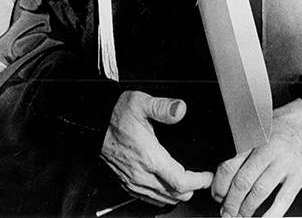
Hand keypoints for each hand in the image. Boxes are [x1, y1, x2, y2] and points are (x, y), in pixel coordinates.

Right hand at [101, 90, 213, 207]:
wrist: (93, 125)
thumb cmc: (115, 115)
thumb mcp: (140, 102)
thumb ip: (163, 107)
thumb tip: (180, 109)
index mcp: (149, 157)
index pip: (180, 181)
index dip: (198, 182)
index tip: (207, 177)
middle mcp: (141, 174)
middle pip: (174, 195)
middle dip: (191, 189)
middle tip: (202, 179)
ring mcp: (133, 181)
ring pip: (162, 199)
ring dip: (177, 194)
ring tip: (189, 183)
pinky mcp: (126, 183)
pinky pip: (148, 198)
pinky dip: (162, 197)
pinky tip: (167, 188)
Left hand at [211, 98, 301, 217]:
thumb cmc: (283, 126)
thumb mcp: (259, 127)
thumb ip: (242, 147)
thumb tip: (221, 175)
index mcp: (254, 137)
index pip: (230, 165)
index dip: (220, 186)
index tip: (217, 196)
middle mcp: (268, 149)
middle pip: (242, 181)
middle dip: (231, 202)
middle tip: (226, 212)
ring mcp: (284, 162)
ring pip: (259, 192)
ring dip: (246, 210)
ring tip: (240, 217)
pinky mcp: (299, 175)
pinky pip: (283, 199)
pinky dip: (271, 214)